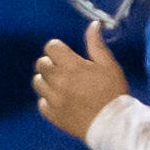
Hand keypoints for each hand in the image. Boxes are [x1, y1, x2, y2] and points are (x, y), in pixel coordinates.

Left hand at [33, 23, 131, 140]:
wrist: (112, 124)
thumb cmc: (112, 93)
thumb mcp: (109, 65)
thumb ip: (96, 45)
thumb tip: (93, 25)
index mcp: (71, 66)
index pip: (51, 47)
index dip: (57, 48)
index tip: (65, 54)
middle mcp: (58, 81)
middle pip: (41, 64)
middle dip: (51, 63)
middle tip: (63, 69)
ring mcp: (53, 99)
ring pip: (37, 82)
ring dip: (46, 80)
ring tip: (60, 84)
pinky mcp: (52, 115)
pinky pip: (41, 103)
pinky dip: (47, 100)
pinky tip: (58, 100)